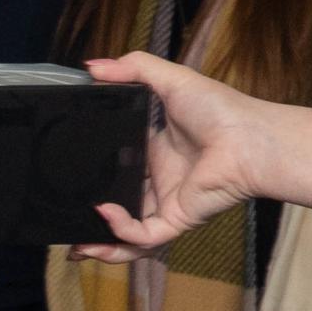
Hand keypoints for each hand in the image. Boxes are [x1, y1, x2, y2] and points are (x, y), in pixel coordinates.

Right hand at [69, 53, 264, 263]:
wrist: (250, 138)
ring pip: (127, 233)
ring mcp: (166, 203)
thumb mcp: (170, 79)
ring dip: (100, 240)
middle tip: (61, 220)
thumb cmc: (222, 110)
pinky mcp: (176, 220)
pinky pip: (142, 236)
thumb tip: (92, 66)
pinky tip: (104, 213)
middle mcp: (158, 181)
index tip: (65, 175)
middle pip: (118, 205)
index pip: (116, 167)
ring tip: (74, 244)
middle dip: (91, 220)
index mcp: (154, 151)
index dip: (92, 175)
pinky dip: (119, 231)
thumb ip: (132, 69)